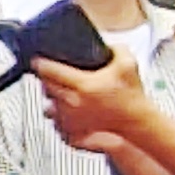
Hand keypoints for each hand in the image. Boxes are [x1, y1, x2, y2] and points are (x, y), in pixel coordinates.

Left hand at [36, 49, 152, 151]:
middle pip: (45, 85)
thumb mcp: (128, 64)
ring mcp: (69, 119)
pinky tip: (66, 106)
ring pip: (47, 103)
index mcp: (82, 85)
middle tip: (52, 72)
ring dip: (51, 96)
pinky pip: (53, 119)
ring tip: (62, 90)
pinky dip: (57, 112)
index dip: (40, 62)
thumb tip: (105, 44)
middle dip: (46, 77)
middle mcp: (72, 102)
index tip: (38, 59)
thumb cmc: (131, 96)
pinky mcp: (70, 130)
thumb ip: (116, 48)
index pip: (48, 71)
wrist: (136, 122)